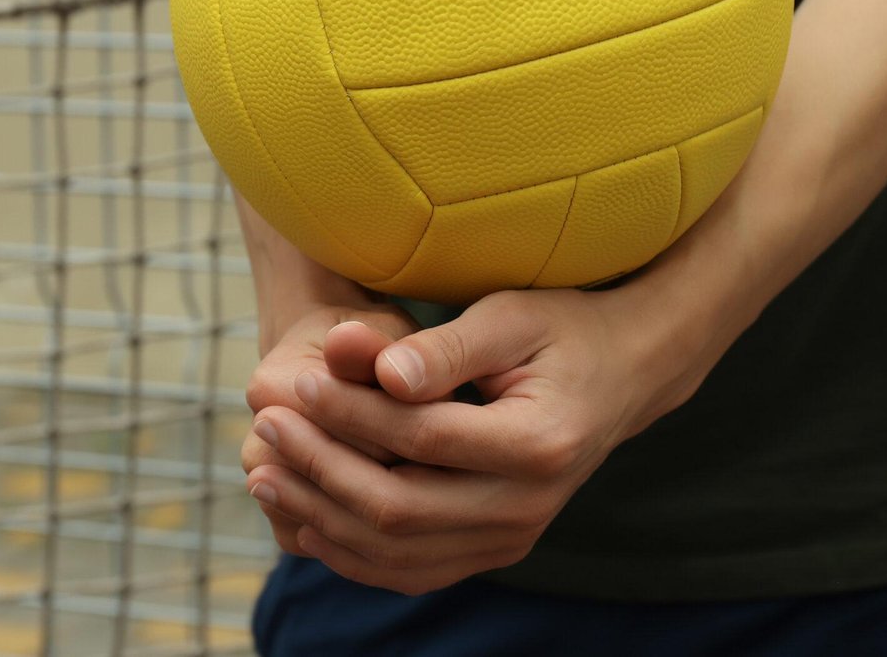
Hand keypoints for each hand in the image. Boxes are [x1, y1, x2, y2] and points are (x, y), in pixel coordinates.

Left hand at [243, 285, 705, 593]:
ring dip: (321, 514)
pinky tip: (303, 516)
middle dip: (320, 469)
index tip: (296, 378)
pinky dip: (350, 551)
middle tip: (265, 427)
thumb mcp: (509, 317)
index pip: (422, 439)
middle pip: (401, 508)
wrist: (622, 375)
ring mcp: (512, 538)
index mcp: (539, 444)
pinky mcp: (493, 550)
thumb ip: (444, 346)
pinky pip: (410, 570)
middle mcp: (529, 507)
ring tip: (263, 472)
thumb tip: (378, 367)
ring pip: (397, 552)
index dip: (351, 413)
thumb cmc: (559, 331)